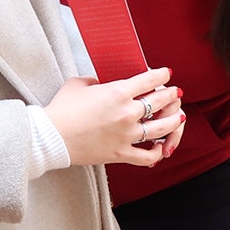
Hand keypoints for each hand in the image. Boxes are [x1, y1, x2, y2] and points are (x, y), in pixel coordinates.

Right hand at [44, 67, 184, 167]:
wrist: (51, 137)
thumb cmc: (61, 109)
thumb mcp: (79, 84)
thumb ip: (96, 81)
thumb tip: (102, 85)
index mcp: (118, 92)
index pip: (150, 79)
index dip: (161, 74)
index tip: (166, 74)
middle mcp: (127, 112)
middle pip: (161, 101)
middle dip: (171, 95)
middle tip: (174, 93)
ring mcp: (126, 135)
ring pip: (162, 128)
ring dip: (173, 121)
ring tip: (178, 117)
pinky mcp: (120, 153)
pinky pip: (146, 156)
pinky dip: (156, 152)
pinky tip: (160, 148)